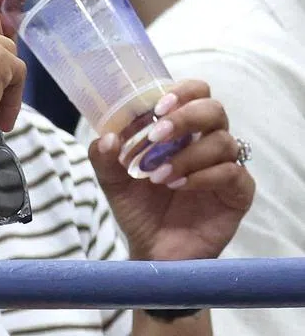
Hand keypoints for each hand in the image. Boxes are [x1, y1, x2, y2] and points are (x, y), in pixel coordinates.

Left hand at [88, 79, 253, 261]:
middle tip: (157, 136)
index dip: (181, 92)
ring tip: (157, 176)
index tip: (158, 106)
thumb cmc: (137, 208)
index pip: (195, 93)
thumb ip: (103, 156)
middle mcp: (206, 142)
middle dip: (185, 117)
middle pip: (214, 109)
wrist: (151, 250)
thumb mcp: (112, 180)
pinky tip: (180, 186)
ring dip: (187, 155)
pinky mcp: (238, 193)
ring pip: (224, 141)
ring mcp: (225, 167)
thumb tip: (106, 137)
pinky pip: (234, 173)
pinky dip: (204, 176)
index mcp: (180, 130)